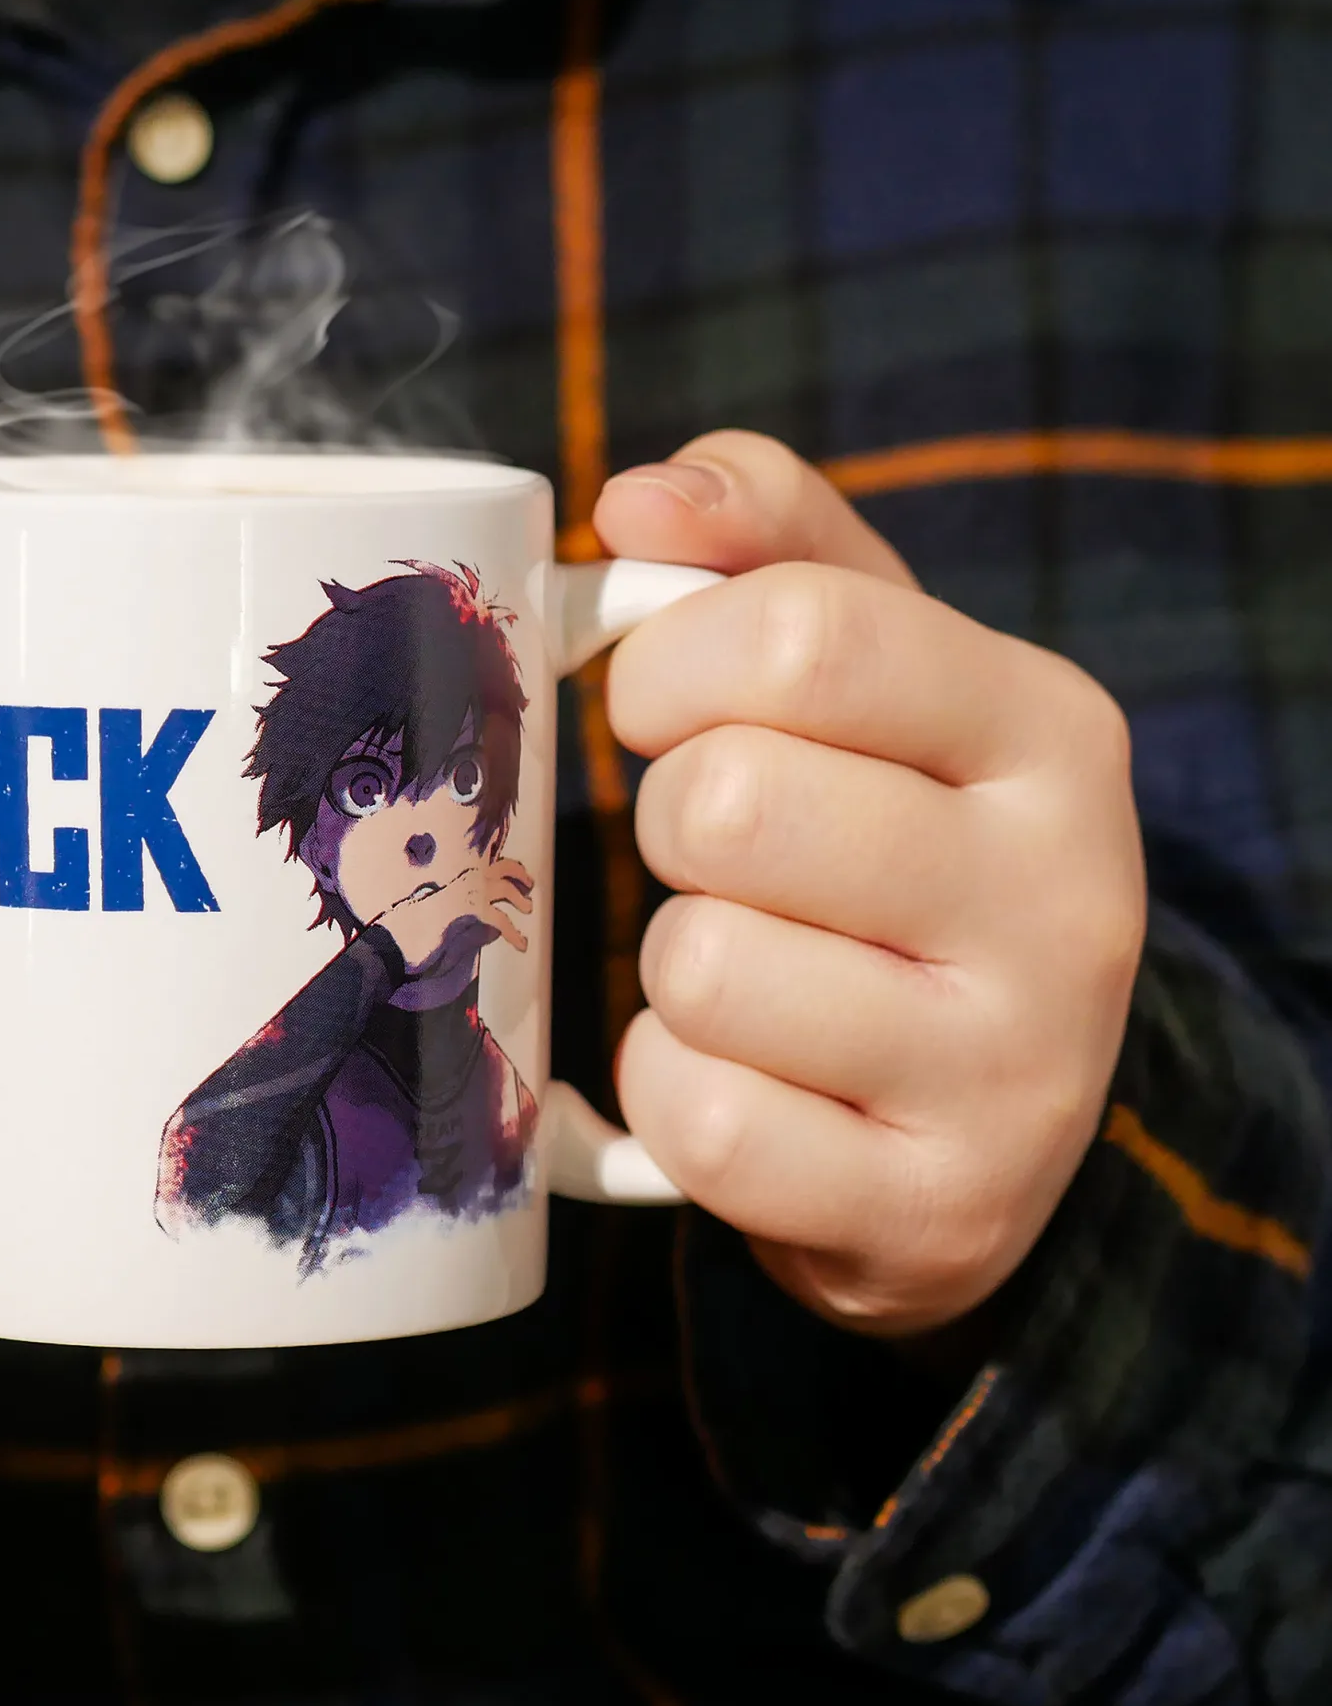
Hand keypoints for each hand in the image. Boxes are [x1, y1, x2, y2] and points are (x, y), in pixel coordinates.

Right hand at [374, 857, 533, 972]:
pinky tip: (521, 943)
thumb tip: (435, 874)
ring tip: (527, 907)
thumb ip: (431, 877)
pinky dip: (515, 934)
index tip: (507, 857)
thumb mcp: (417, 883)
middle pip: (505, 867)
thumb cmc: (404, 906)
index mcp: (455, 862)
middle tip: (527, 884)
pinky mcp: (478, 914)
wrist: (400, 927)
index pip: (484, 850)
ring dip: (522, 900)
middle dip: (520, 875)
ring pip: (508, 890)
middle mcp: (468, 872)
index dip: (496, 851)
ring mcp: (475, 891)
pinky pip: (504, 922)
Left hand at [594, 432, 1145, 1336]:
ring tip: (744, 972)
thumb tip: (642, 496)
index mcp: (1047, 733)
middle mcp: (1064, 899)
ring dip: (673, 969)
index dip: (669, 663)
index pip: (800, 637)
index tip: (656, 703)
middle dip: (669, 824)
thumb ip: (774, 550)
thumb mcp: (882, 682)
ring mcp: (1012, 1071)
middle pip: (731, 805)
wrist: (995, 1115)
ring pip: (705, 971)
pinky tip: (737, 1078)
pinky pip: (702, 1123)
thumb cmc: (900, 855)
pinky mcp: (933, 1210)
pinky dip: (671, 1092)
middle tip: (712, 853)